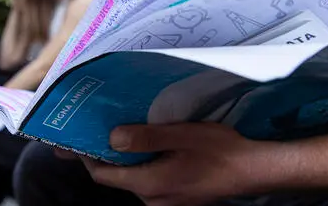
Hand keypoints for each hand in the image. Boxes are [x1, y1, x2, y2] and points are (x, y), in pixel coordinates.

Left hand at [80, 123, 286, 205]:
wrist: (253, 170)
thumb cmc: (221, 151)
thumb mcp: (182, 136)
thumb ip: (145, 138)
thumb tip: (111, 138)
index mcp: (149, 185)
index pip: (103, 174)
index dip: (85, 156)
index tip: (74, 136)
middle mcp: (152, 199)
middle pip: (115, 177)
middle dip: (101, 154)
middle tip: (91, 128)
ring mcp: (164, 200)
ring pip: (131, 178)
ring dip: (122, 158)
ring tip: (117, 130)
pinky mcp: (175, 196)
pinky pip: (147, 180)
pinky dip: (139, 163)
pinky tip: (144, 145)